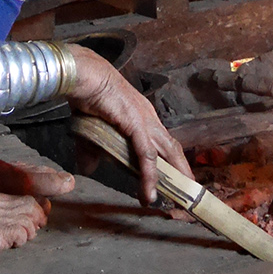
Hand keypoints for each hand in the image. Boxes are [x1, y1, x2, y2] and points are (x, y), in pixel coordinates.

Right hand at [66, 47, 192, 205]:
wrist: (84, 75)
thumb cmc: (88, 94)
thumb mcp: (92, 129)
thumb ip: (93, 151)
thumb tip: (89, 168)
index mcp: (141, 116)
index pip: (163, 142)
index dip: (171, 160)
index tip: (176, 179)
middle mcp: (148, 118)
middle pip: (172, 148)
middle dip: (182, 170)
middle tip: (188, 192)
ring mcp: (145, 120)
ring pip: (167, 152)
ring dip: (174, 176)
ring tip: (178, 197)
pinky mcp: (137, 124)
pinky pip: (147, 155)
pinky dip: (149, 176)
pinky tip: (148, 193)